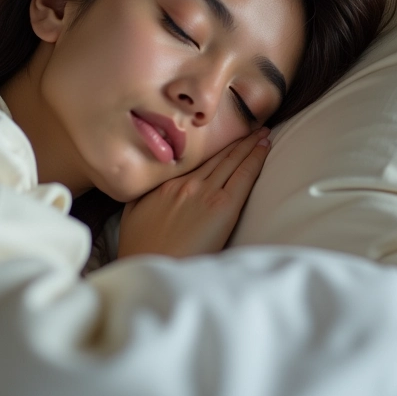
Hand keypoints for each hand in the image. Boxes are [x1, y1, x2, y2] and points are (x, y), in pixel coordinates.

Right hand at [117, 127, 270, 258]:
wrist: (151, 269)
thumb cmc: (140, 249)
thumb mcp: (132, 213)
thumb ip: (143, 192)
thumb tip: (149, 178)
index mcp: (166, 182)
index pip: (197, 158)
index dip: (213, 146)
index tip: (224, 135)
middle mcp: (186, 181)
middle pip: (217, 156)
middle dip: (236, 140)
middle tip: (252, 125)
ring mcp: (205, 192)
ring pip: (232, 161)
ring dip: (249, 144)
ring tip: (262, 133)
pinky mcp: (222, 207)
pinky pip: (243, 176)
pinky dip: (255, 159)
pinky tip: (264, 147)